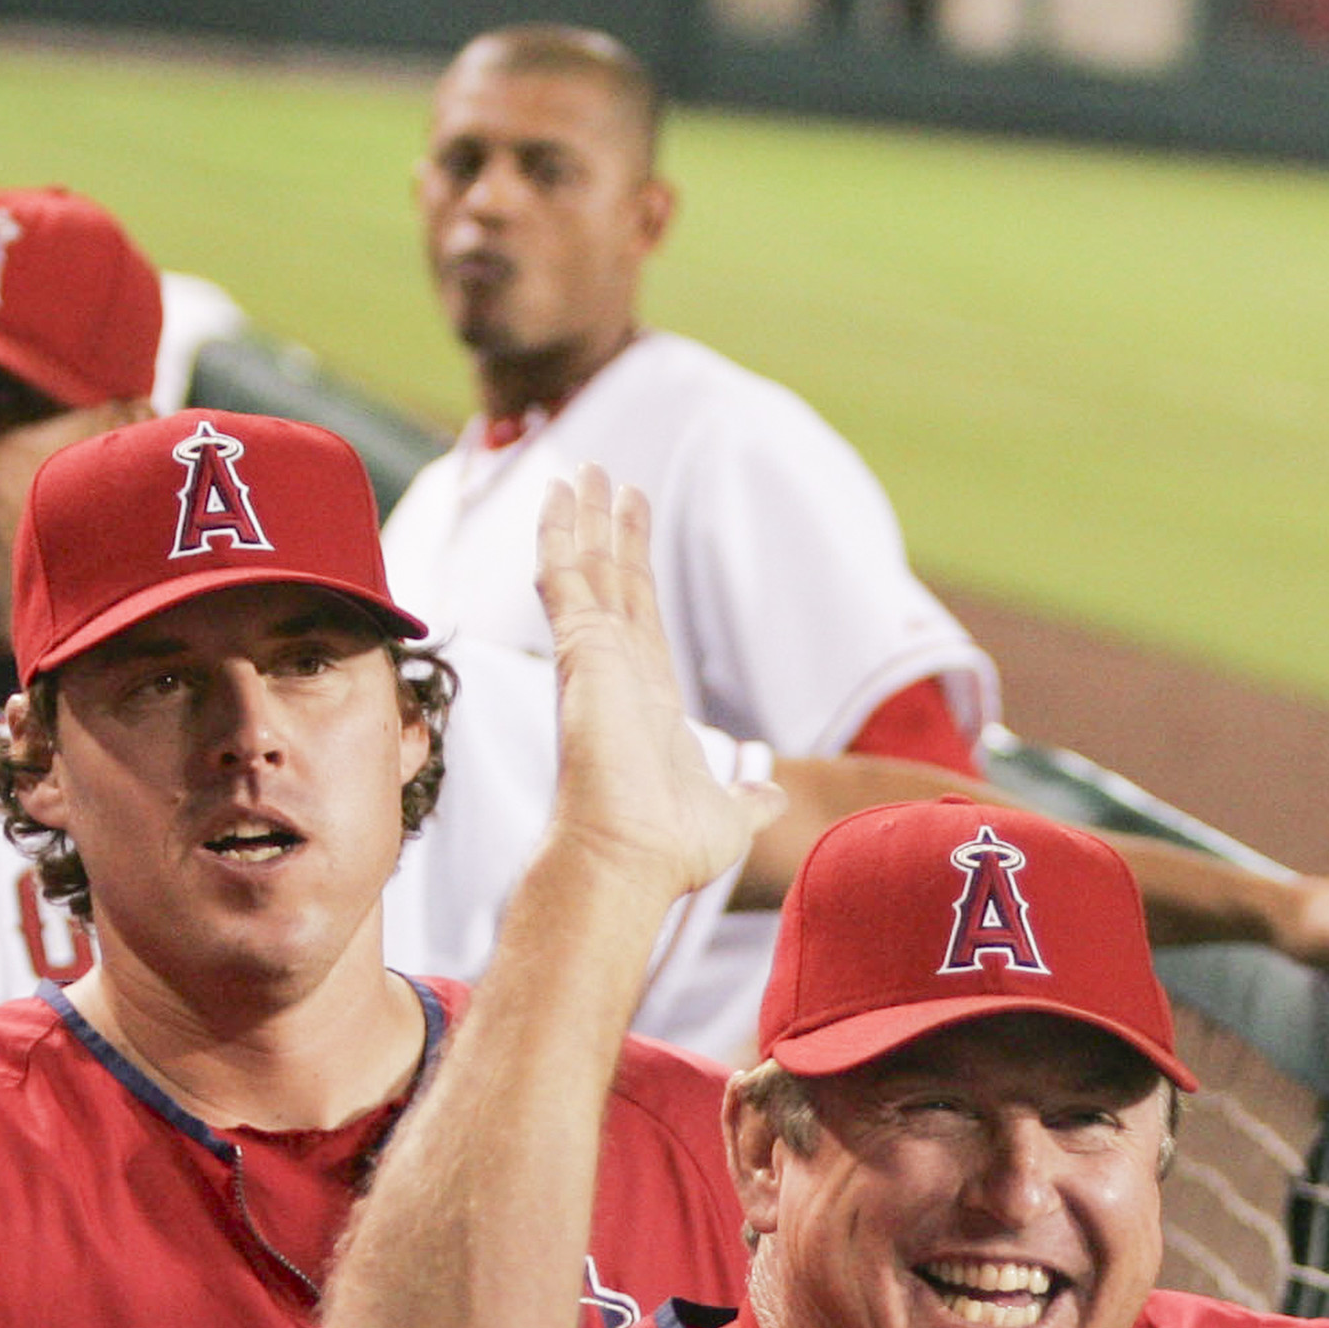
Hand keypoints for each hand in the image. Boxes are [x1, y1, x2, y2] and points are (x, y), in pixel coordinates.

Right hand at [535, 469, 783, 900]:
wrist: (628, 858)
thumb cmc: (668, 850)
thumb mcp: (730, 816)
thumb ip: (749, 798)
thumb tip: (771, 793)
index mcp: (647, 701)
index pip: (640, 618)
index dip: (634, 569)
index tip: (632, 526)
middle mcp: (615, 673)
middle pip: (611, 583)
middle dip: (608, 530)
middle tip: (601, 477)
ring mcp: (593, 659)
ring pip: (585, 570)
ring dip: (584, 519)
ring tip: (581, 469)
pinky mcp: (578, 652)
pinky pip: (562, 579)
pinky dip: (558, 535)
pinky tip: (557, 495)